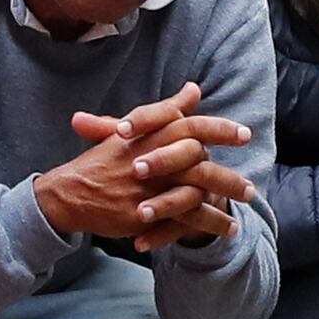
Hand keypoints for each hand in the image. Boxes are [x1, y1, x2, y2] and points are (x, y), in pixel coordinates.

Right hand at [33, 87, 255, 248]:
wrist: (69, 193)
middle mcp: (150, 159)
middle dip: (228, 176)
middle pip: (199, 163)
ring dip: (223, 201)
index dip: (219, 130)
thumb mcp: (131, 129)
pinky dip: (208, 224)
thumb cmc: (101, 161)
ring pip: (195, 193)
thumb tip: (193, 89)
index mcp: (149, 136)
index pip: (190, 127)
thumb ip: (166, 110)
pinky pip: (183, 219)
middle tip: (250, 188)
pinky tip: (228, 229)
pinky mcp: (143, 212)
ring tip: (243, 209)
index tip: (244, 134)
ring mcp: (147, 187)